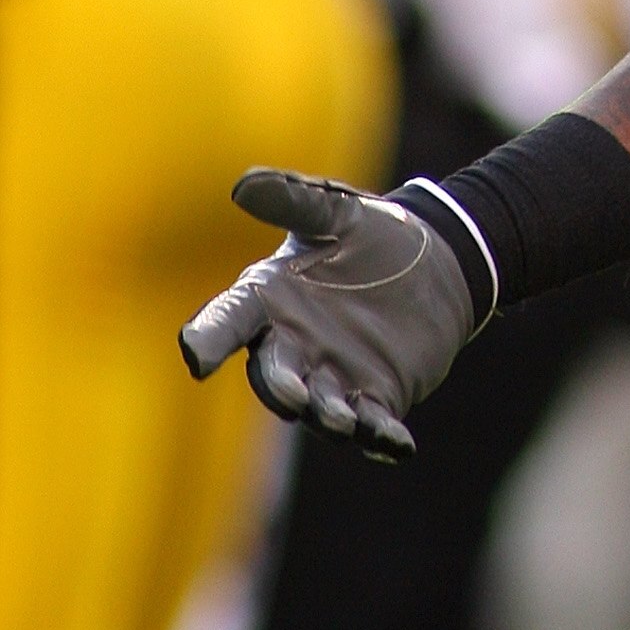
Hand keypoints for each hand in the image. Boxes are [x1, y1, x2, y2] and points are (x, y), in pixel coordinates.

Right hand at [179, 171, 477, 459]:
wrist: (435, 260)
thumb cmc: (371, 234)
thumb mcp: (336, 210)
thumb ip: (294, 200)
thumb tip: (243, 186)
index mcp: (270, 300)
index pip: (229, 320)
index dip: (209, 337)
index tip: (194, 352)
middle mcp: (293, 346)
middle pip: (274, 376)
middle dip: (280, 387)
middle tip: (291, 395)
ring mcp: (333, 377)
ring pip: (321, 407)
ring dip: (329, 417)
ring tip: (342, 421)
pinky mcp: (377, 397)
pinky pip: (375, 424)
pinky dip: (383, 435)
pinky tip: (398, 443)